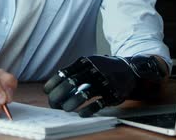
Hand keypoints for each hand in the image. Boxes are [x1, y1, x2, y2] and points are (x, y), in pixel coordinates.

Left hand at [43, 55, 166, 116]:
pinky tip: (81, 114)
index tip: (47, 92)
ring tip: (66, 109)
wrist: (129, 69)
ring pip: (84, 94)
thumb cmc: (102, 69)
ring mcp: (105, 82)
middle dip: (59, 95)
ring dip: (72, 103)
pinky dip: (88, 110)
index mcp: (86, 62)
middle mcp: (95, 70)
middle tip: (53, 104)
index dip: (53, 83)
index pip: (65, 72)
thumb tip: (54, 88)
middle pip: (71, 83)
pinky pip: (99, 104)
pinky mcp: (113, 93)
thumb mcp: (89, 64)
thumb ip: (74, 72)